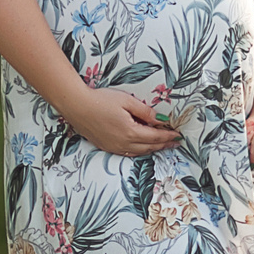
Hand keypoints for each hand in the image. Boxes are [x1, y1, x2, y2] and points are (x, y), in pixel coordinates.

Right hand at [67, 89, 187, 157]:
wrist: (76, 105)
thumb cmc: (99, 100)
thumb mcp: (126, 101)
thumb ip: (145, 111)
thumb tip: (160, 119)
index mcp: (130, 131)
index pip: (155, 136)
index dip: (168, 136)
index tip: (178, 135)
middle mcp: (123, 143)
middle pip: (149, 147)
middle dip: (164, 145)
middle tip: (175, 143)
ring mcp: (114, 147)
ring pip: (139, 152)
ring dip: (152, 149)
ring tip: (162, 146)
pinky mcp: (106, 146)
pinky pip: (127, 153)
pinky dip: (139, 151)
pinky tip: (141, 148)